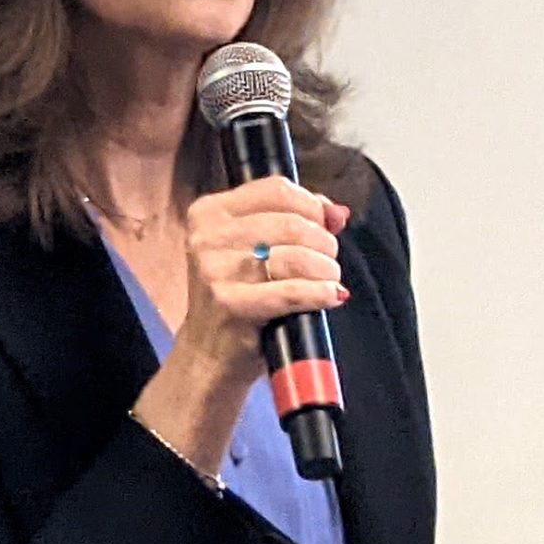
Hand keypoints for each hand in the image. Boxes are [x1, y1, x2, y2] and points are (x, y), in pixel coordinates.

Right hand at [130, 177, 349, 472]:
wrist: (209, 355)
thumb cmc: (238, 299)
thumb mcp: (255, 251)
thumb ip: (292, 222)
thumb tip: (337, 212)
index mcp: (209, 212)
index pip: (275, 188)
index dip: (312, 205)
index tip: (326, 224)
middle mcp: (206, 236)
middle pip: (291, 222)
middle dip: (323, 244)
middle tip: (328, 264)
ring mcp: (213, 269)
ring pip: (295, 256)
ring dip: (326, 271)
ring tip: (329, 283)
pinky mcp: (228, 303)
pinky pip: (291, 291)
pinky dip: (319, 294)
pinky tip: (330, 297)